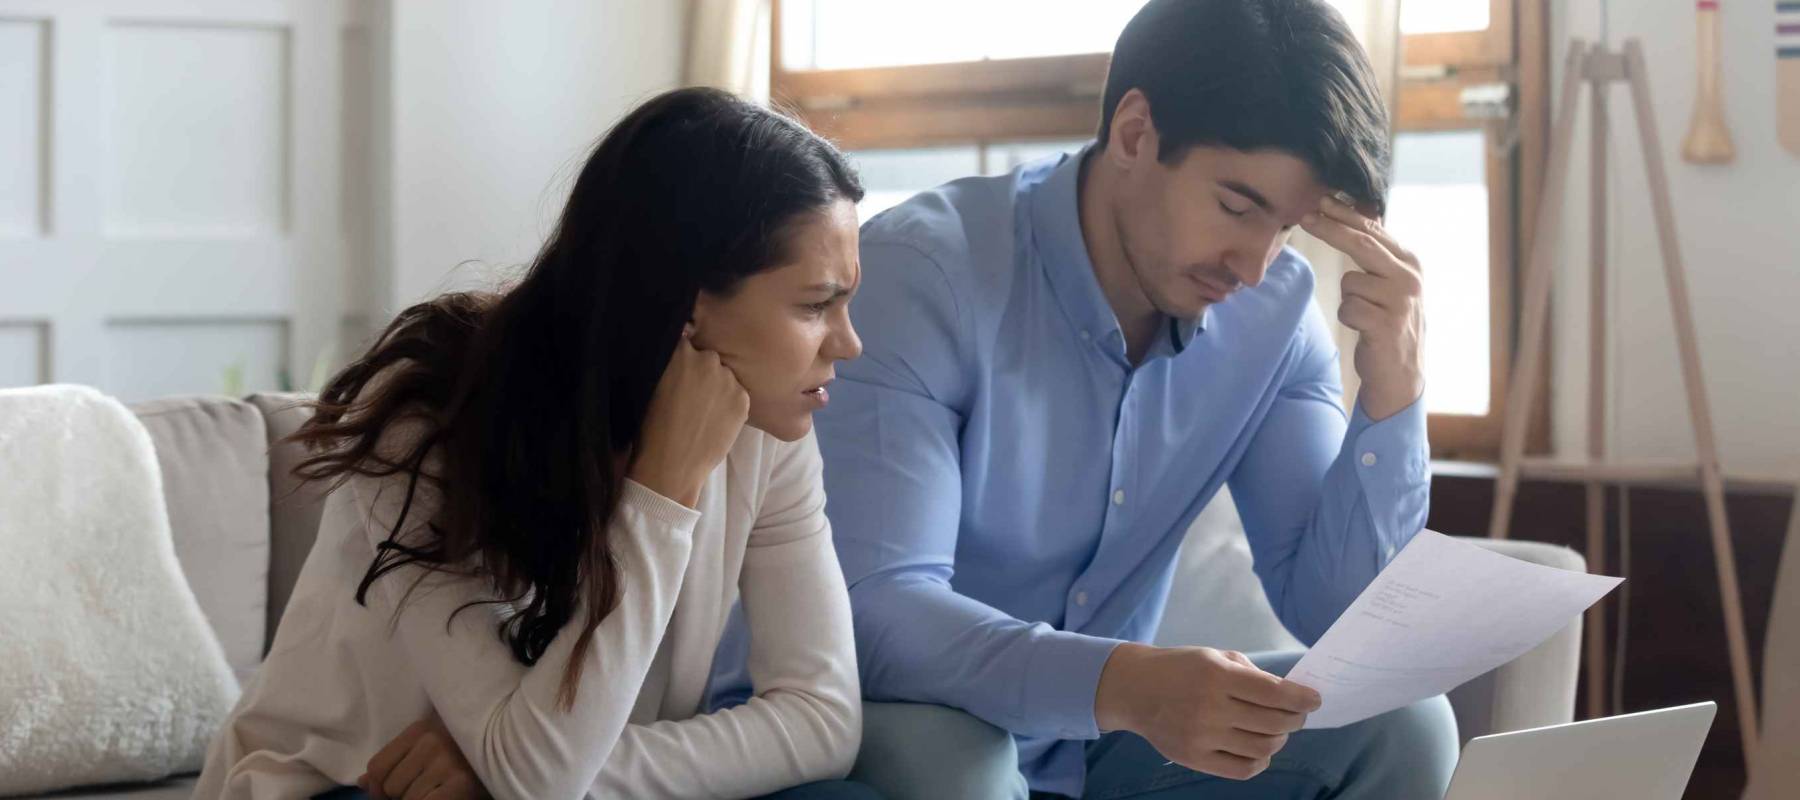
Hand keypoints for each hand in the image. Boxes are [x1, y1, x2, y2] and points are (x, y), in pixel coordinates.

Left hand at [359, 716, 487, 799]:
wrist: (508, 747)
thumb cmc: (464, 748)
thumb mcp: (427, 745)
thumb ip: (397, 760)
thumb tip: (362, 782)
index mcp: (420, 729)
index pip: (376, 767)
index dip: (376, 787)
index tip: (387, 795)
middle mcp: (431, 742)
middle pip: (390, 786)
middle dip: (399, 796)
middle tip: (422, 790)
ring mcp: (446, 763)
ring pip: (408, 799)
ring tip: (436, 790)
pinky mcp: (461, 783)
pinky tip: (442, 795)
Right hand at [630, 333, 750, 506]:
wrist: (671, 465)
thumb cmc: (650, 427)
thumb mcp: (649, 384)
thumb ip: (665, 362)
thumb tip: (677, 343)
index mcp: (678, 351)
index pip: (685, 337)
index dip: (682, 353)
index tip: (679, 368)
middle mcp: (706, 359)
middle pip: (707, 356)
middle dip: (700, 369)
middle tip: (690, 393)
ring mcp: (728, 379)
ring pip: (724, 375)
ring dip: (716, 386)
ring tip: (702, 410)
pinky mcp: (742, 399)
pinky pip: (737, 394)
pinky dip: (729, 403)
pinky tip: (713, 419)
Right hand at [1095, 644, 1321, 779]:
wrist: (1135, 689)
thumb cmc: (1181, 668)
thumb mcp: (1215, 656)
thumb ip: (1252, 674)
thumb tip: (1290, 694)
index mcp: (1217, 676)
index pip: (1274, 693)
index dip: (1302, 698)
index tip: (1315, 700)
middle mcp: (1210, 707)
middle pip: (1274, 723)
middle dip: (1295, 719)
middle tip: (1296, 714)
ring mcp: (1202, 737)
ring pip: (1263, 747)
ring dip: (1279, 739)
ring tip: (1275, 730)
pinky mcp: (1194, 759)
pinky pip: (1243, 769)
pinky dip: (1260, 760)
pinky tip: (1258, 748)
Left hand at [1299, 194, 1424, 420]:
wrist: (1401, 374)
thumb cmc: (1388, 324)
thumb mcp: (1389, 284)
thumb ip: (1375, 255)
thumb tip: (1351, 217)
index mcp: (1410, 263)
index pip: (1374, 231)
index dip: (1346, 214)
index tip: (1321, 201)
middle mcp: (1409, 277)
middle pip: (1362, 243)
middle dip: (1332, 228)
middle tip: (1306, 217)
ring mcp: (1400, 300)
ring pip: (1350, 282)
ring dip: (1348, 299)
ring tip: (1366, 316)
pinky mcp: (1386, 324)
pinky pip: (1348, 308)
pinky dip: (1349, 318)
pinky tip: (1366, 330)